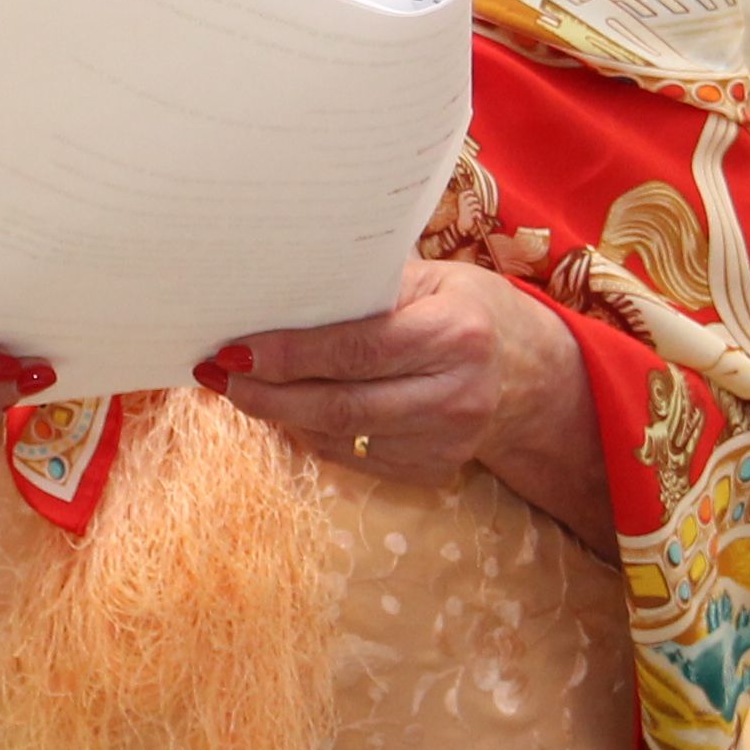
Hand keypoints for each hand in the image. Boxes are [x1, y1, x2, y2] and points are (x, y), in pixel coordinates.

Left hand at [206, 259, 544, 483]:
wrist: (529, 375)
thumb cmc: (468, 310)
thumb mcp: (432, 279)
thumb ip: (365, 288)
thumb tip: (277, 291)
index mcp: (456, 334)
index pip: (356, 350)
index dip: (290, 354)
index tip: (236, 349)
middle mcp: (455, 395)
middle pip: (341, 405)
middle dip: (268, 393)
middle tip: (219, 374)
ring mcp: (445, 442)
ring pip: (339, 437)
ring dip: (280, 415)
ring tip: (240, 388)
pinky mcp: (432, 471)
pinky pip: (351, 457)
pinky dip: (311, 433)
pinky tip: (288, 409)